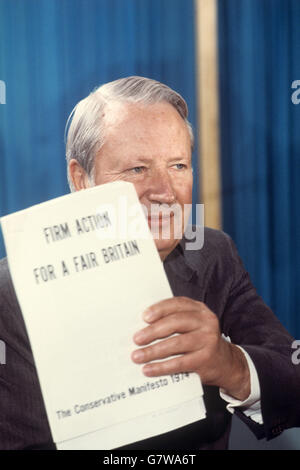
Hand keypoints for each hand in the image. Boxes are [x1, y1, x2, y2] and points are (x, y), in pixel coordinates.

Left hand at [131, 297, 249, 400]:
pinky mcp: (205, 359)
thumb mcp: (193, 325)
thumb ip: (174, 320)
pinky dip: (161, 367)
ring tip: (137, 356)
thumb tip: (143, 326)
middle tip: (136, 339)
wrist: (226, 363)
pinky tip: (149, 369)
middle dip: (153, 331)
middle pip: (175, 323)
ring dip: (153, 351)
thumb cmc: (200, 341)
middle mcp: (206, 322)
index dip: (159, 309)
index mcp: (200, 310)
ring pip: (176, 344)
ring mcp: (207, 340)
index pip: (177, 304)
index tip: (144, 317)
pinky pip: (179, 363)